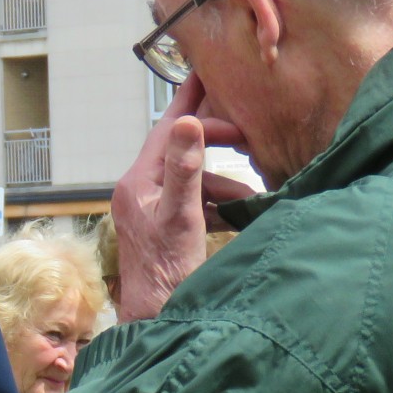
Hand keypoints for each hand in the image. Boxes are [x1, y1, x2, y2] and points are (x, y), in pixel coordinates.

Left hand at [113, 74, 255, 321]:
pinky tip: (242, 211)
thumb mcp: (181, 214)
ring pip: (193, 180)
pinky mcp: (164, 228)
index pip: (166, 129)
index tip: (208, 74)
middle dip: (216, 143)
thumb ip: (185, 168)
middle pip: (181, 151)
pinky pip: (195, 203)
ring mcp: (151, 210)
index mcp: (137, 181)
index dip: (189, 101)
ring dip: (225, 182)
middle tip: (249, 136)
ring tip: (255, 193)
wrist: (158, 318)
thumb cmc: (166, 272)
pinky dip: (219, 204)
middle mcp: (140, 191)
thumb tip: (186, 120)